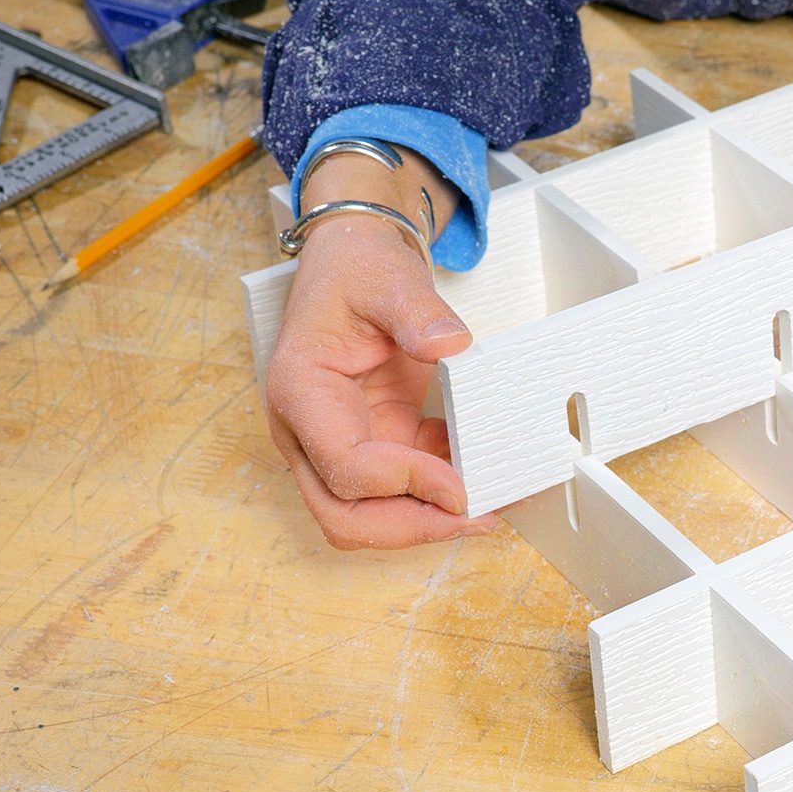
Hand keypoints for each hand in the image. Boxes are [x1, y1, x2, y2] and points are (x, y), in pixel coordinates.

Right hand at [265, 148, 496, 548]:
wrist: (355, 264)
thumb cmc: (355, 271)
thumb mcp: (386, 276)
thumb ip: (417, 310)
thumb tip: (449, 344)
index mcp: (300, 392)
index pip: (344, 466)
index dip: (404, 483)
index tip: (459, 486)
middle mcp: (308, 431)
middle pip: (344, 514)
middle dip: (412, 526)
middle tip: (477, 517)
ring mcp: (339, 444)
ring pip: (370, 516)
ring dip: (429, 520)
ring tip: (492, 506)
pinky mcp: (375, 444)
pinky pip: (404, 491)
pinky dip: (443, 495)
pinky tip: (487, 477)